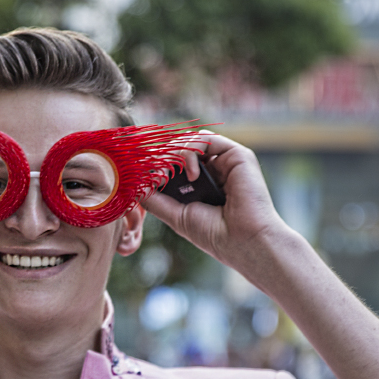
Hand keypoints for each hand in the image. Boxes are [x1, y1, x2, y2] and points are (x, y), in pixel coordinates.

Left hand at [142, 133, 289, 270]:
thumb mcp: (175, 215)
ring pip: (191, 141)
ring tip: (172, 174)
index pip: (174, 164)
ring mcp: (225, 162)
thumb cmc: (214, 234)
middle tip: (158, 175)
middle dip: (163, 158)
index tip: (147, 177)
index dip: (158, 165)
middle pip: (181, 149)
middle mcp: (214, 171)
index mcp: (201, 185)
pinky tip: (191, 172)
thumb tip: (136, 187)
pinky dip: (191, 149)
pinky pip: (207, 138)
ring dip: (174, 153)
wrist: (242, 241)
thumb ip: (156, 200)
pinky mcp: (237, 155)